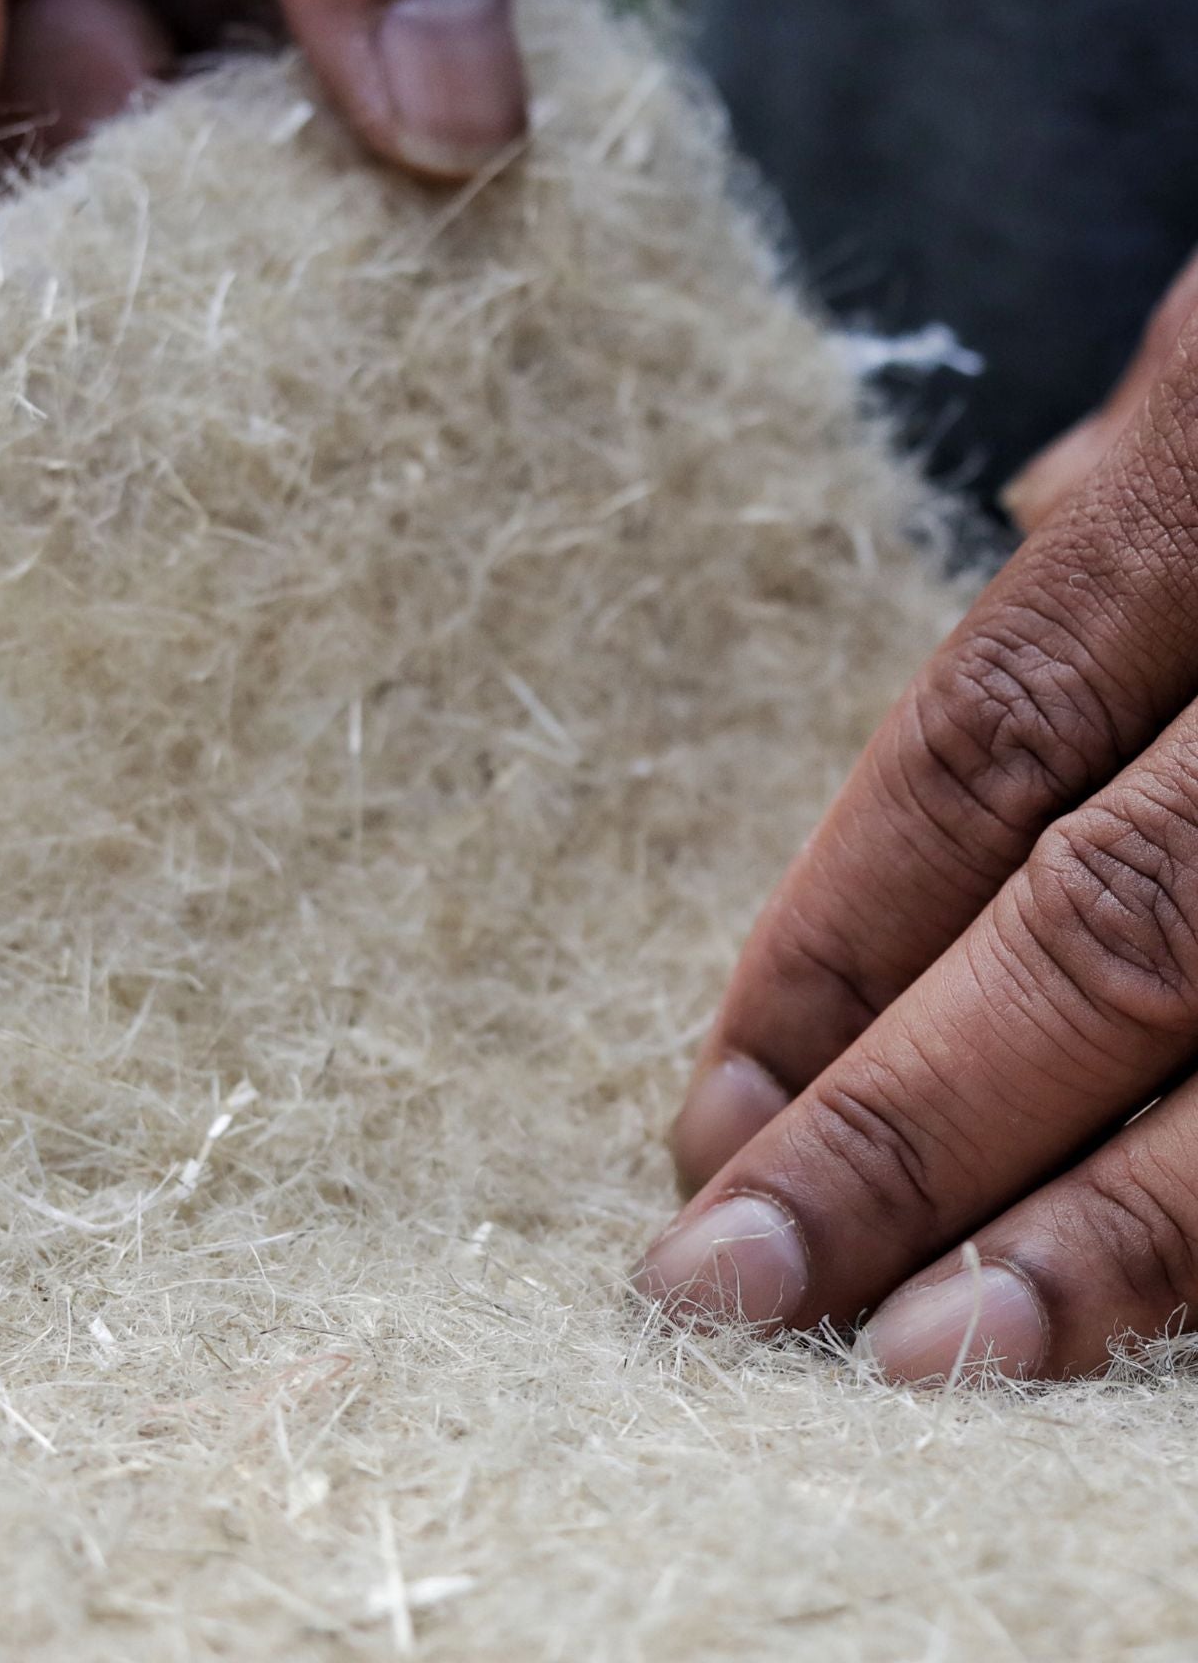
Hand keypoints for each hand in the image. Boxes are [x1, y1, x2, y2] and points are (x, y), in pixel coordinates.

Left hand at [641, 248, 1197, 1382]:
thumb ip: (1149, 493)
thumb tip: (1026, 526)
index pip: (981, 749)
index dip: (834, 941)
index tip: (713, 1111)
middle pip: (1108, 924)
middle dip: (907, 1129)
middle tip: (724, 1288)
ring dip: (1107, 1240)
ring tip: (920, 1372)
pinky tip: (1157, 1321)